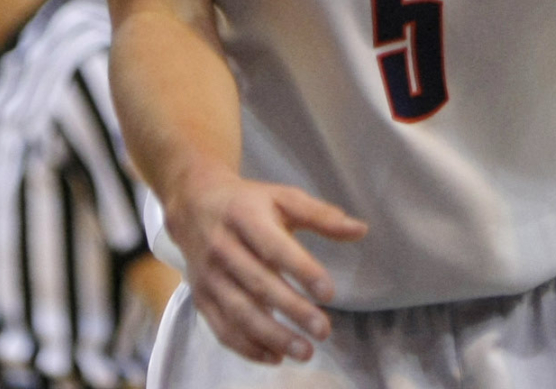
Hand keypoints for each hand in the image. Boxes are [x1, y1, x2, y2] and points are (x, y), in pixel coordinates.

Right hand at [164, 170, 366, 364]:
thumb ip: (321, 216)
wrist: (193, 204)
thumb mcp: (283, 198)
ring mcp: (208, 276)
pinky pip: (222, 328)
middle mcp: (222, 247)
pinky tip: (276, 356)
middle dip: (292, 310)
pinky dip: (248, 347)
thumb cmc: (248, 203)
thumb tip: (361, 230)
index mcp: (244, 217)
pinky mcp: (201, 297)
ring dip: (272, 336)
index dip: (301, 270)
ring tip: (305, 351)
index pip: (274, 247)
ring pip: (239, 312)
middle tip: (324, 330)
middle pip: (258, 284)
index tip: (329, 292)